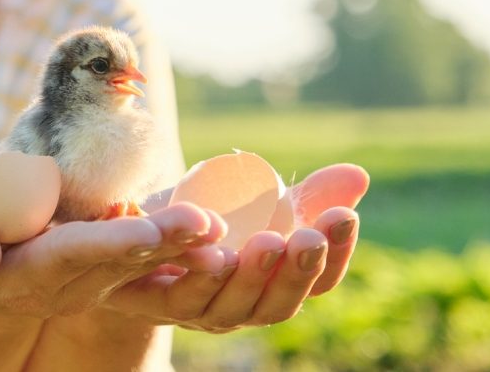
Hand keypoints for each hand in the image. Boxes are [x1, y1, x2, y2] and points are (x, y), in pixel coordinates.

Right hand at [0, 201, 232, 318]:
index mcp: (26, 274)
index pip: (71, 255)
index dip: (108, 244)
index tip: (146, 234)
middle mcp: (66, 285)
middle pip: (119, 262)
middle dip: (162, 243)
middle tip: (205, 222)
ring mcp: (90, 283)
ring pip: (141, 264)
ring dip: (182, 246)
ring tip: (218, 223)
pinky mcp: (105, 272)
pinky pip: (147, 260)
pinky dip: (180, 246)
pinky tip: (216, 229)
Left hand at [102, 163, 369, 331]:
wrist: (131, 232)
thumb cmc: (206, 218)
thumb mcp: (257, 202)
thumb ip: (305, 194)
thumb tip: (358, 176)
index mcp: (272, 286)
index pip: (318, 282)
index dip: (336, 254)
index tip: (344, 215)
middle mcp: (240, 309)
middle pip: (278, 305)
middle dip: (297, 271)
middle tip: (307, 236)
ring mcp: (197, 312)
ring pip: (229, 306)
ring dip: (250, 276)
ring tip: (266, 242)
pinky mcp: (153, 302)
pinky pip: (176, 293)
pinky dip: (193, 271)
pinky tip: (206, 246)